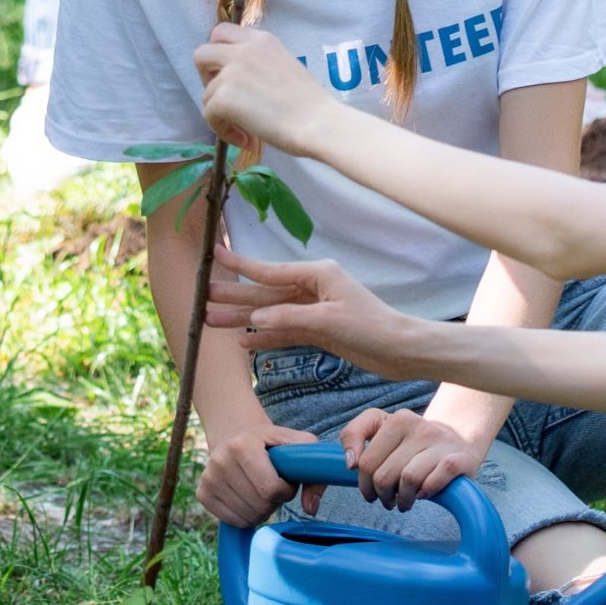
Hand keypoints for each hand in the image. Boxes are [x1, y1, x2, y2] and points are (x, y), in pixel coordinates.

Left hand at [194, 24, 330, 153]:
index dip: (218, 53)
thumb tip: (238, 83)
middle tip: (225, 98)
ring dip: (221, 114)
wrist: (318, 123)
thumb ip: (260, 64)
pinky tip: (247, 140)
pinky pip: (209, 116)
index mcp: (261, 40)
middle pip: (201, 54)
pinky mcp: (223, 98)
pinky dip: (224, 131)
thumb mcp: (285, 66)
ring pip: (206, 94)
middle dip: (206, 77)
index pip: (222, 32)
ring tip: (246, 130)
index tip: (227, 73)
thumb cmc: (311, 104)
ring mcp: (230, 73)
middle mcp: (243, 50)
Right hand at [198, 419, 322, 527]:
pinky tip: (248, 498)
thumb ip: (315, 472)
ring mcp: (209, 478)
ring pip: (248, 517)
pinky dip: (247, 516)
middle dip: (274, 501)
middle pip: (260, 506)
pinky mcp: (203, 494)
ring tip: (260, 490)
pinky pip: (233, 522)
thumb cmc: (272, 443)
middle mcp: (220, 460)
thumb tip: (311, 509)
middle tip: (273, 486)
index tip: (285, 480)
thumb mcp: (297, 444)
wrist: (236, 435)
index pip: (271, 489)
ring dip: (262, 510)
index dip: (285, 491)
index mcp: (242, 445)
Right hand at [206, 249, 427, 378]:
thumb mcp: (328, 322)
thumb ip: (288, 318)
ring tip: (214, 322)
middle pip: (266, 292)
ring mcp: (315, 310)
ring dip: (244, 319)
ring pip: (272, 314)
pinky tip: (245, 343)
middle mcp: (314, 288)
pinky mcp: (319, 331)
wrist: (401, 350)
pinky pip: (285, 332)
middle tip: (204, 297)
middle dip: (235, 296)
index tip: (216, 254)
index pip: (270, 271)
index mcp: (318, 274)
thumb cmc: (371, 327)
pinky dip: (266, 337)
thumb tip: (254, 319)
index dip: (241, 265)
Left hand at [338, 406, 486, 511]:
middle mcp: (420, 427)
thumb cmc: (414, 442)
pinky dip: (424, 493)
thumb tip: (351, 463)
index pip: (367, 460)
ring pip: (408, 479)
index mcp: (398, 419)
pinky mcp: (459, 459)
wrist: (459, 440)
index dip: (363, 483)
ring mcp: (440, 442)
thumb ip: (355, 434)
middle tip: (386, 500)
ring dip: (402, 499)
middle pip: (384, 475)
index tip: (368, 490)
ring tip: (403, 502)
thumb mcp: (383, 429)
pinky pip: (433, 482)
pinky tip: (423, 494)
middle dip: (381, 495)